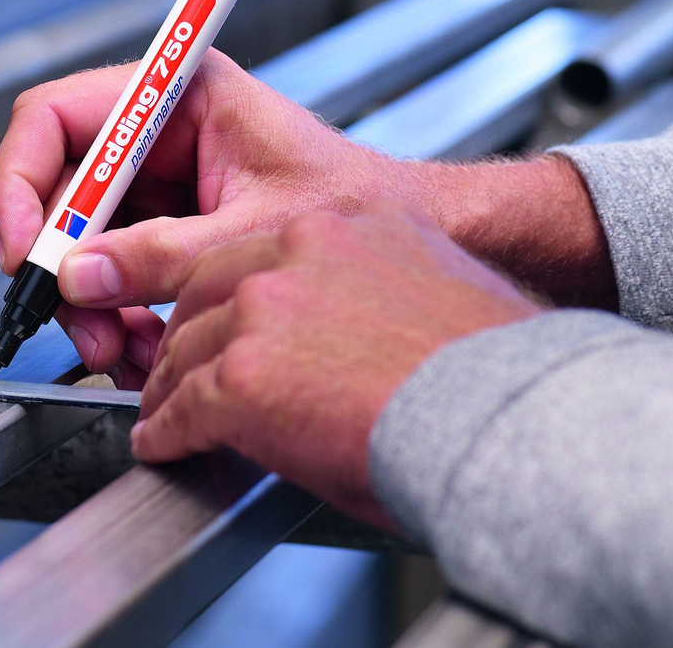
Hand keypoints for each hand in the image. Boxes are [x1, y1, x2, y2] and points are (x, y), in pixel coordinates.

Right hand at [0, 51, 413, 377]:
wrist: (414, 237)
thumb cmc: (361, 203)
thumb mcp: (253, 231)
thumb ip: (162, 254)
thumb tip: (80, 276)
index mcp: (179, 94)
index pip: (57, 119)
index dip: (21, 182)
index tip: (25, 248)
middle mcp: (158, 133)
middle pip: (60, 190)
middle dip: (60, 264)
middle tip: (73, 317)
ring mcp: (159, 182)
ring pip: (81, 241)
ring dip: (88, 303)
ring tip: (117, 349)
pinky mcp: (167, 227)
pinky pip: (113, 270)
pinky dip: (117, 315)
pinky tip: (141, 346)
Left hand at [130, 199, 542, 528]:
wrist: (509, 420)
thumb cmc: (493, 372)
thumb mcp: (435, 291)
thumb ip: (372, 292)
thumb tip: (349, 332)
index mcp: (347, 228)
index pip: (256, 253)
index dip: (227, 296)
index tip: (221, 320)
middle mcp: (296, 255)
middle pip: (205, 292)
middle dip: (186, 334)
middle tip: (178, 366)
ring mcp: (262, 314)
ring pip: (186, 350)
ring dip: (168, 387)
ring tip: (164, 412)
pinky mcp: (242, 379)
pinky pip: (182, 408)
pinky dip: (166, 432)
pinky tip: (164, 445)